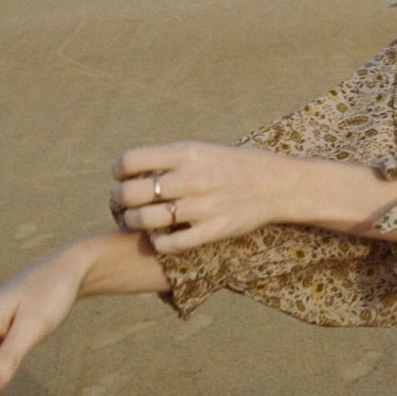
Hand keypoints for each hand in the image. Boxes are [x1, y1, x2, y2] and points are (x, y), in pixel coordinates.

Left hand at [111, 142, 291, 253]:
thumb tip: (133, 167)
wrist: (278, 184)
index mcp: (188, 153)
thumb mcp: (205, 150)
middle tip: (120, 201)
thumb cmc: (236, 165)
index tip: (120, 176)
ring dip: (132, 222)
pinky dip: (157, 243)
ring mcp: (202, 206)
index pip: (132, 160)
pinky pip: (170, 244)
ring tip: (134, 220)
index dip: (118, 170)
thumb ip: (172, 159)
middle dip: (119, 198)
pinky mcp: (213, 230)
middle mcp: (192, 179)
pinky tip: (158, 238)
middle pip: (132, 193)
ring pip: (146, 220)